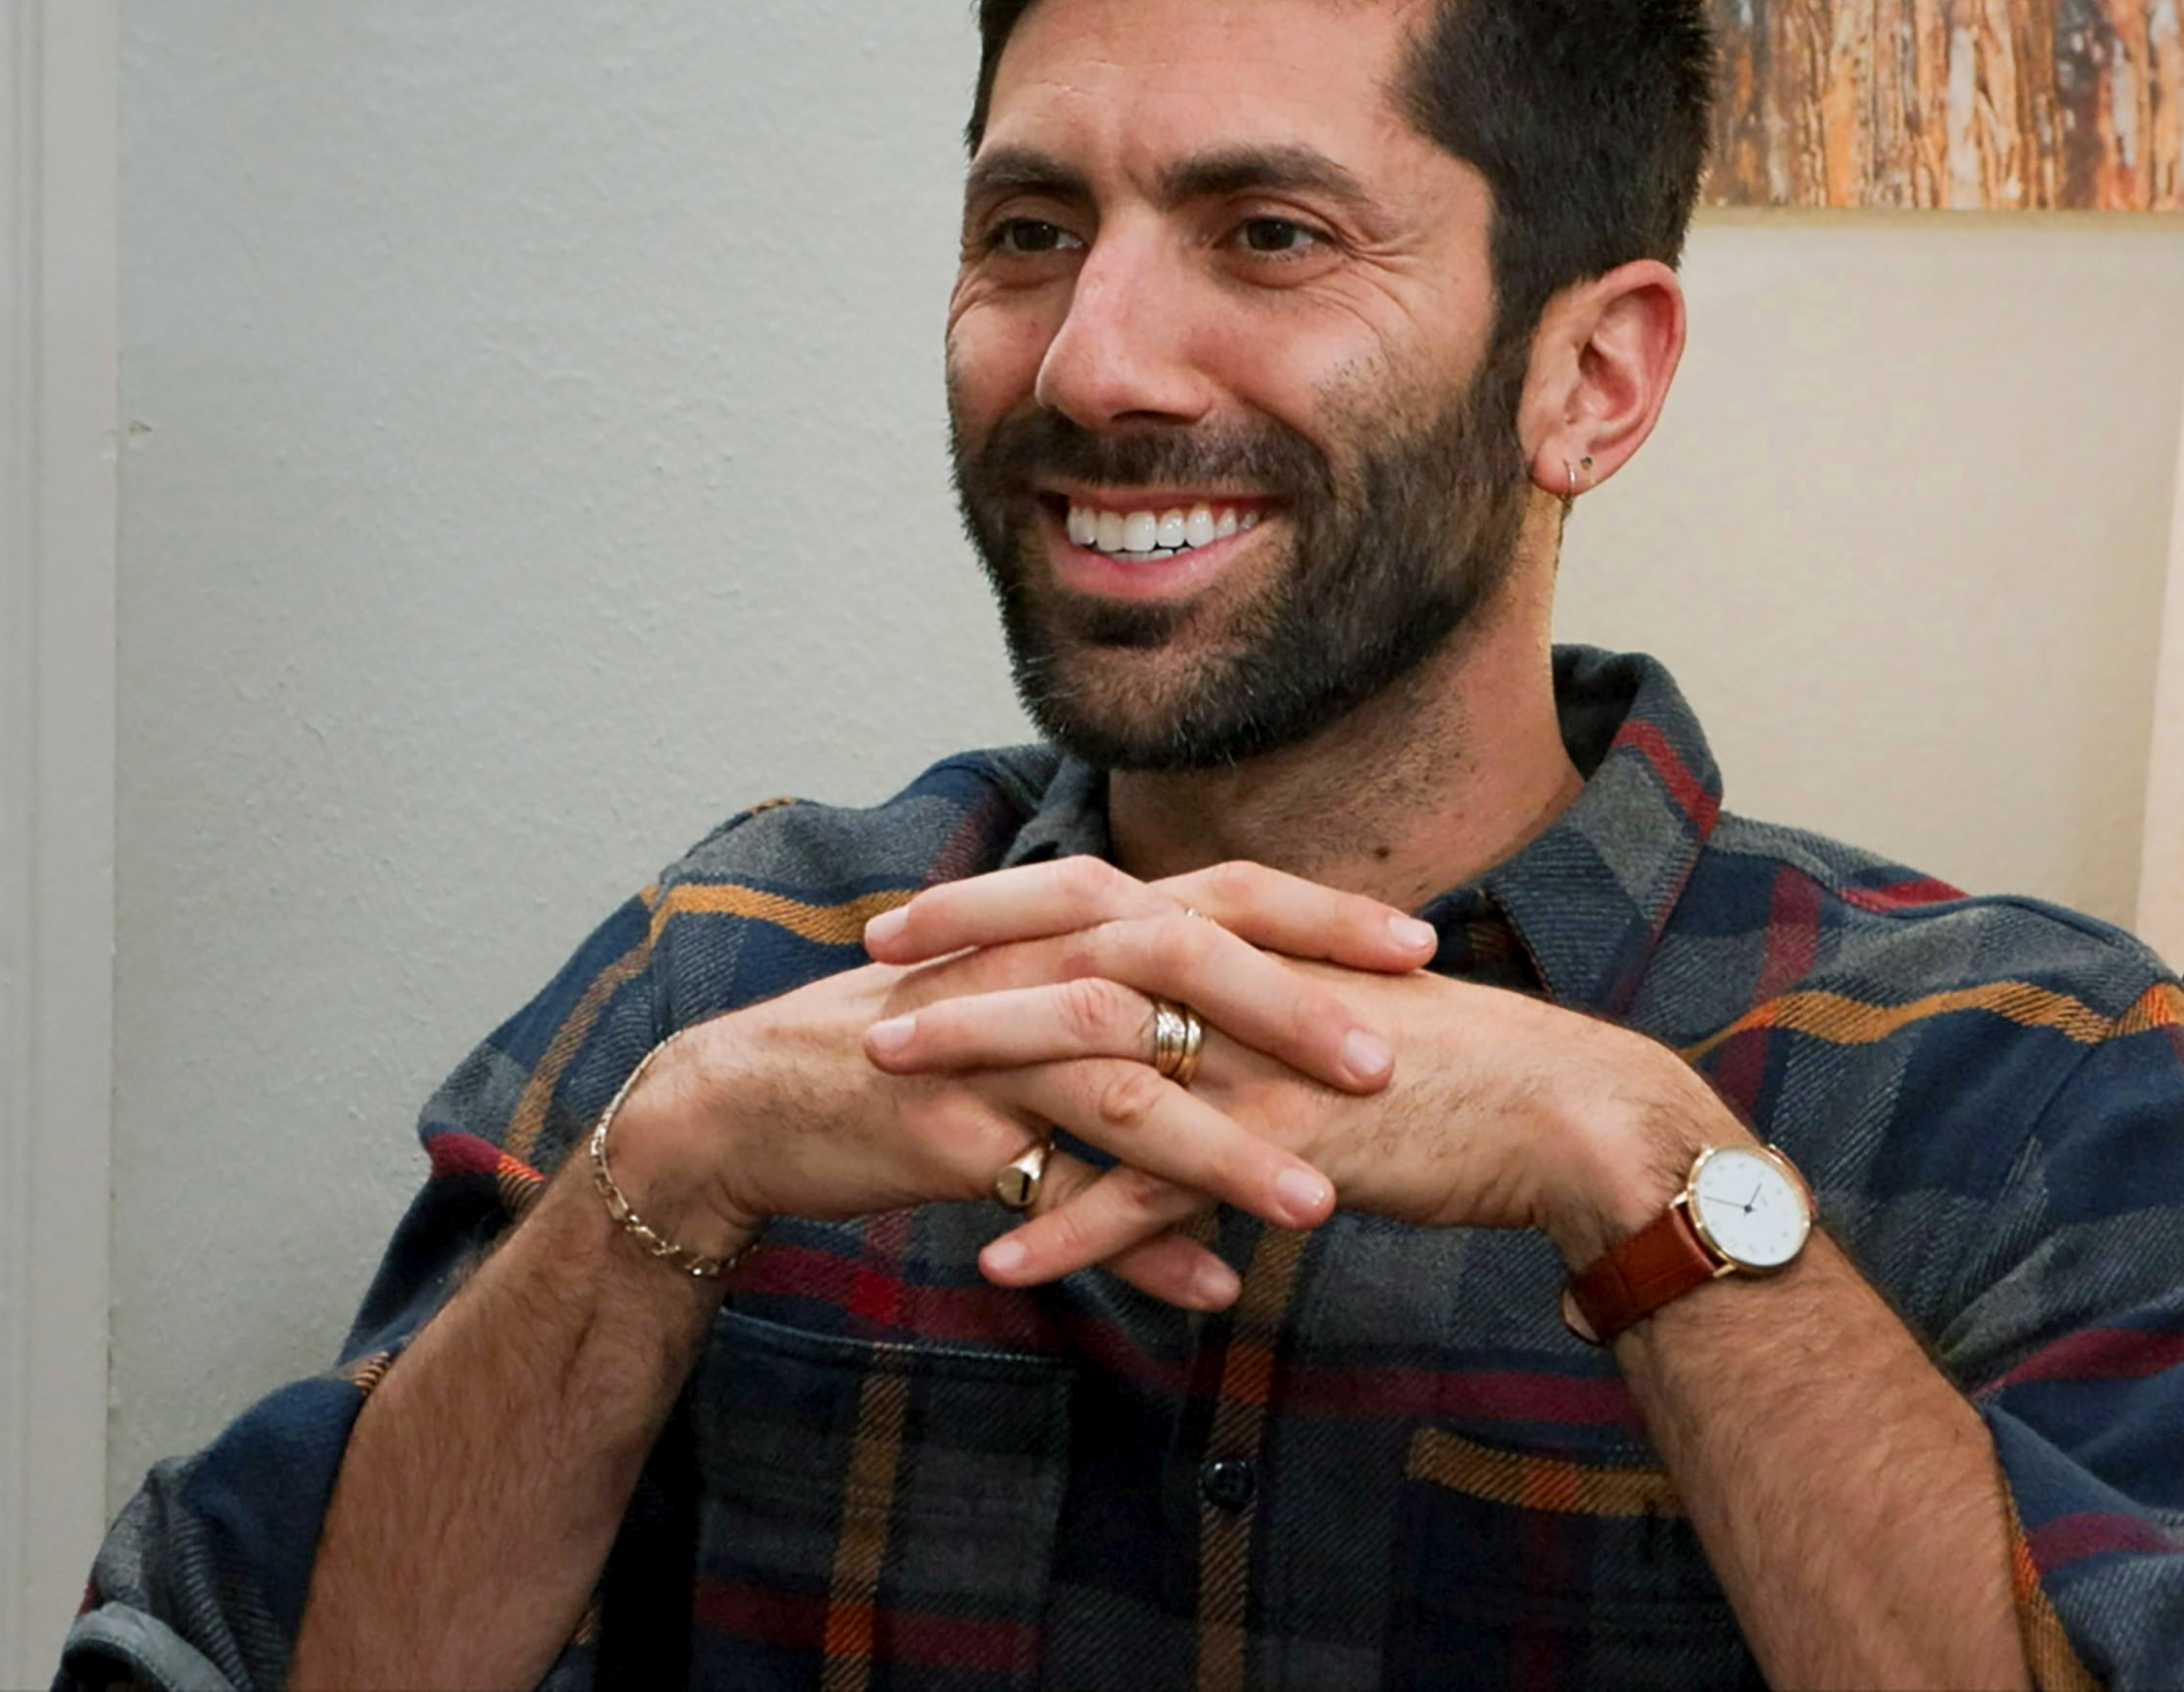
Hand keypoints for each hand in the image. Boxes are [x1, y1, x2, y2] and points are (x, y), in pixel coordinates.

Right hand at [855, 858, 1440, 1301]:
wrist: (760, 1094)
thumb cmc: (915, 1047)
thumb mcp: (1034, 1008)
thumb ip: (1142, 1021)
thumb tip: (1261, 1058)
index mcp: (1070, 920)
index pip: (1216, 896)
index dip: (1320, 917)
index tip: (1424, 948)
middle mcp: (1036, 962)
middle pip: (1181, 963)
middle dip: (1292, 1012)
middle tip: (1389, 1066)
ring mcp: (990, 1046)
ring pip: (1125, 1082)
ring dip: (1228, 1149)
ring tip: (1319, 1206)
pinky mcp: (951, 1131)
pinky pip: (1058, 1190)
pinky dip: (1137, 1241)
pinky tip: (1211, 1287)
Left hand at [863, 869, 1746, 1289]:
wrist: (1567, 1119)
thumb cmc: (1458, 1069)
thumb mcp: (1335, 1008)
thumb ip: (1253, 999)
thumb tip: (1186, 999)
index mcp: (1249, 940)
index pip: (1097, 896)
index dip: (995, 899)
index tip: (909, 912)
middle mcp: (1243, 982)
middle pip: (1073, 950)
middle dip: (961, 959)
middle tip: (866, 973)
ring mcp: (1258, 1061)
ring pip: (1093, 1055)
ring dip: (983, 1072)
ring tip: (888, 1090)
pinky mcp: (1283, 1145)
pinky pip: (1154, 1191)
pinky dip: (1070, 1224)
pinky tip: (998, 1256)